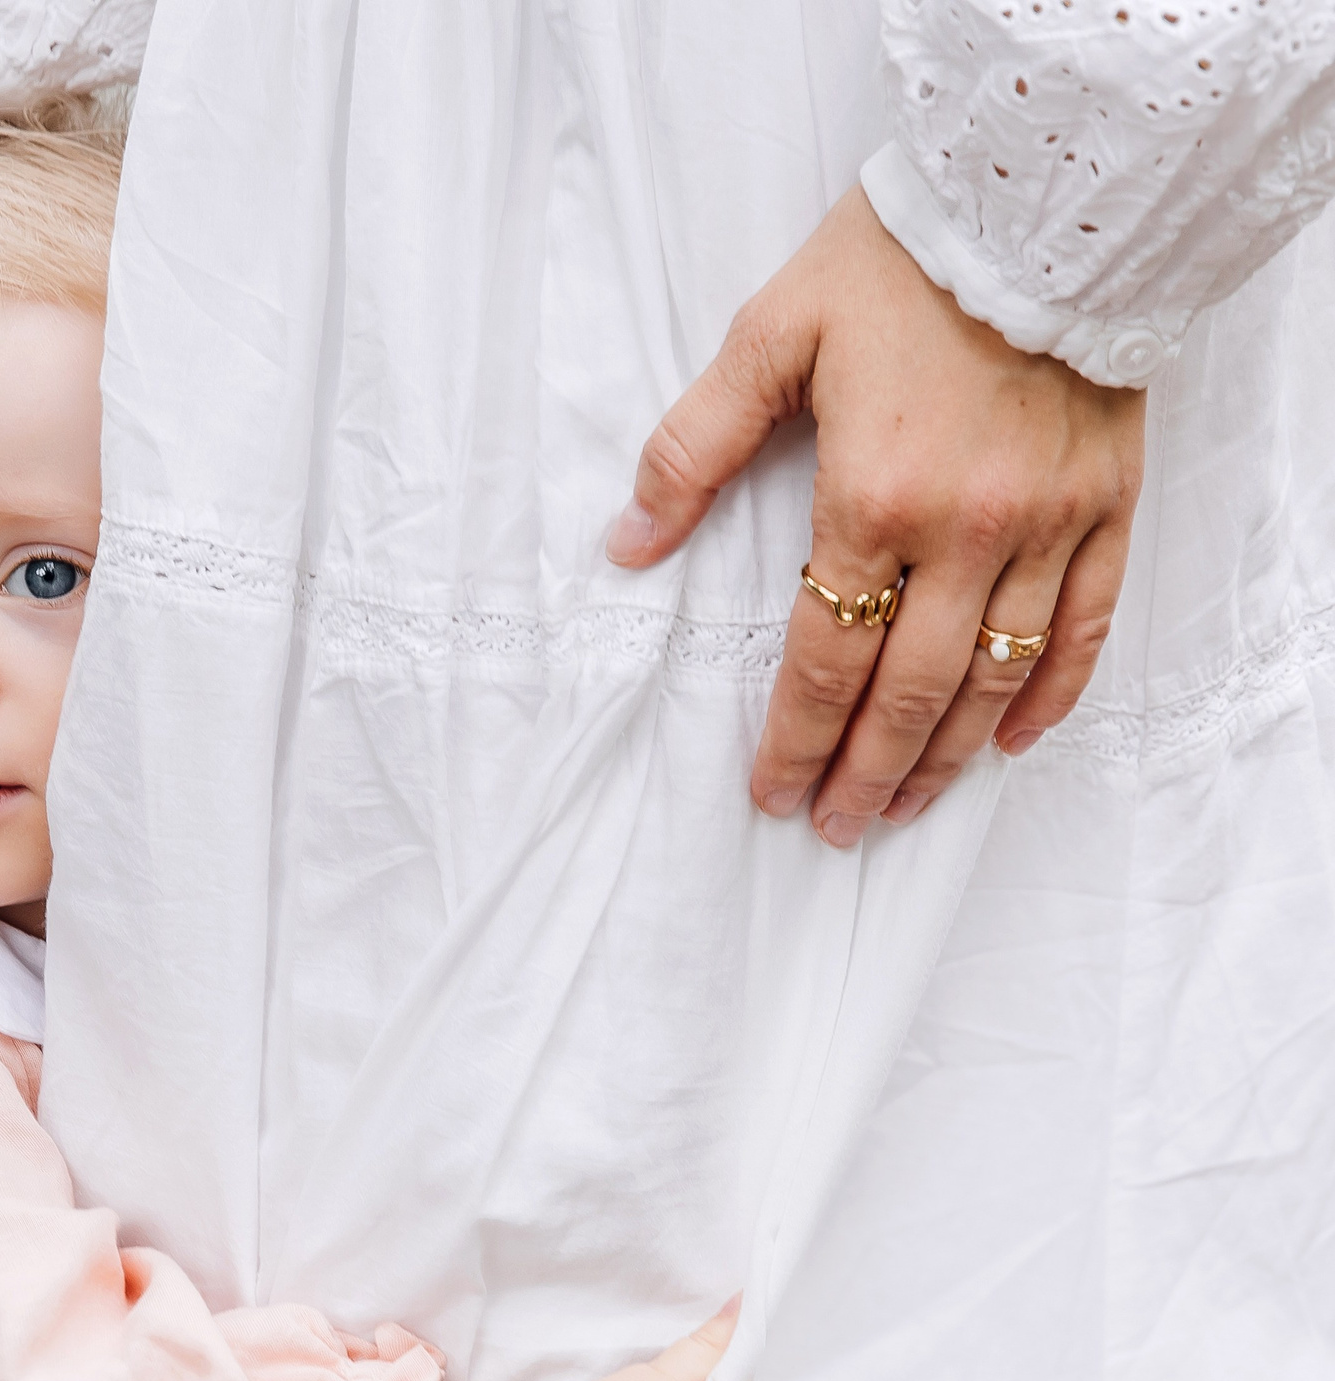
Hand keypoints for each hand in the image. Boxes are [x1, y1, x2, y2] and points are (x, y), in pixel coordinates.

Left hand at [607, 188, 1146, 846]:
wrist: (1044, 197)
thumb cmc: (895, 263)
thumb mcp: (769, 337)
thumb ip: (693, 449)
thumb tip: (629, 542)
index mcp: (874, 495)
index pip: (826, 655)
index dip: (796, 737)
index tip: (772, 790)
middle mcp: (967, 527)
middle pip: (909, 690)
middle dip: (866, 772)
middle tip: (835, 827)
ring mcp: (1047, 522)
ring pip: (994, 675)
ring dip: (946, 754)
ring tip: (906, 804)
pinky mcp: (1107, 503)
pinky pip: (1086, 624)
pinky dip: (1049, 691)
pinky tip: (1010, 740)